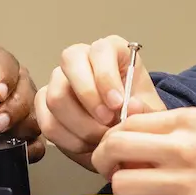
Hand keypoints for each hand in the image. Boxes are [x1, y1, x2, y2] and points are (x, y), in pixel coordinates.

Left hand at [0, 45, 45, 160]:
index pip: (6, 62)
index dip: (4, 76)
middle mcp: (15, 81)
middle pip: (25, 90)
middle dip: (13, 108)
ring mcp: (24, 106)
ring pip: (34, 113)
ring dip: (22, 126)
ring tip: (5, 136)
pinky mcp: (26, 129)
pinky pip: (38, 139)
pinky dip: (31, 146)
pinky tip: (18, 149)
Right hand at [34, 35, 166, 170]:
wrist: (124, 131)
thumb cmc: (136, 112)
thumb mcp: (150, 110)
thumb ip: (145, 109)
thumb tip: (132, 106)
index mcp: (110, 49)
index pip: (100, 51)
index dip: (106, 78)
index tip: (118, 104)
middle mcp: (80, 58)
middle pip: (70, 64)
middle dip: (89, 99)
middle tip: (107, 122)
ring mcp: (59, 79)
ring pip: (55, 97)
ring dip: (80, 125)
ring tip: (101, 138)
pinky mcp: (45, 103)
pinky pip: (47, 121)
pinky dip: (67, 139)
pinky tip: (85, 145)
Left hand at [92, 108, 195, 194]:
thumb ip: (171, 122)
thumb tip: (129, 111)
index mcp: (189, 121)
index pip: (129, 121)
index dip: (113, 136)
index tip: (114, 148)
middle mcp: (183, 148)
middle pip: (115, 147)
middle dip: (103, 160)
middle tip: (110, 169)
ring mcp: (183, 183)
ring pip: (122, 184)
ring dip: (126, 191)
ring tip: (141, 193)